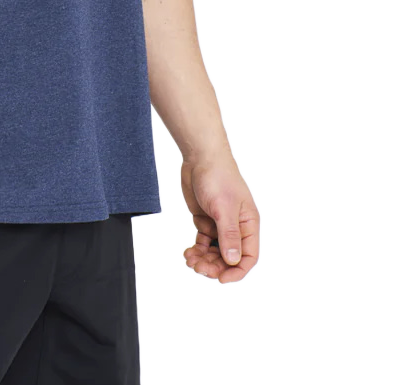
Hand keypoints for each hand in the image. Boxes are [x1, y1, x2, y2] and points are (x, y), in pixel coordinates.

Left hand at [180, 154, 259, 283]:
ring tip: (190, 260)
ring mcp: (220, 224)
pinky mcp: (206, 220)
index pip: (249, 257)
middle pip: (229, 258)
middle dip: (215, 266)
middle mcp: (236, 227)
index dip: (237, 271)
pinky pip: (203, 242)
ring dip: (204, 260)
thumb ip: (229, 235)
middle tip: (199, 268)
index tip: (221, 279)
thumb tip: (232, 261)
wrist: (200, 157)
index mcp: (248, 225)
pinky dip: (196, 249)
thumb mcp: (224, 208)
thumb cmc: (218, 177)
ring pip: (215, 252)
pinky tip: (188, 252)